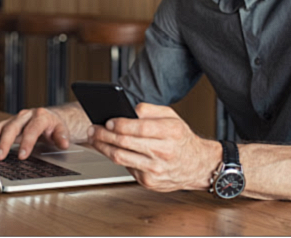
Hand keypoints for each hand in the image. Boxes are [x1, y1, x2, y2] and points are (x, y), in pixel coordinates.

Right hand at [0, 107, 69, 160]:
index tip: (22, 156)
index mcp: (41, 116)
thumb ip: (62, 137)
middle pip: (13, 127)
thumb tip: (63, 144)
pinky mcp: (9, 123)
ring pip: (2, 127)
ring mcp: (16, 118)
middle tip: (0, 157)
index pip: (32, 129)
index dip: (27, 142)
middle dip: (6, 142)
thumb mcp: (62, 130)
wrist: (50, 118)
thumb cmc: (54, 126)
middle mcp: (27, 115)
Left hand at [88, 103, 220, 191]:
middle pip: (125, 143)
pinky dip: (114, 157)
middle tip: (93, 129)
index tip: (107, 121)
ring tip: (95, 139)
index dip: (119, 124)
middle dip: (104, 135)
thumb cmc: (181, 139)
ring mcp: (155, 170)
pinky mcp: (149, 181)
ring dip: (103, 147)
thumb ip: (150, 110)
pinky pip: (126, 167)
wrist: (196, 166)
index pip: (139, 127)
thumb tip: (128, 109)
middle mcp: (164, 152)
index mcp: (171, 132)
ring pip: (121, 157)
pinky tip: (108, 150)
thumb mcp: (172, 117)